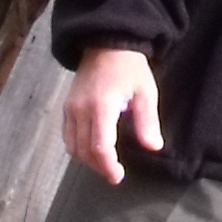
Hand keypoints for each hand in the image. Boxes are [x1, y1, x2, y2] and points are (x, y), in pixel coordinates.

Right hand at [64, 46, 161, 183]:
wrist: (106, 44)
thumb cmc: (129, 67)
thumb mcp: (145, 91)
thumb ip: (147, 121)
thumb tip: (153, 147)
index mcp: (101, 106)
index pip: (99, 147)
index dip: (108, 166)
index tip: (118, 176)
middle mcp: (81, 109)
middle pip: (83, 151)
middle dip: (99, 167)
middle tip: (114, 174)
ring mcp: (71, 108)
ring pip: (72, 146)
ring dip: (87, 160)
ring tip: (105, 164)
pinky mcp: (67, 107)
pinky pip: (67, 136)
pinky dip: (78, 148)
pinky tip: (93, 150)